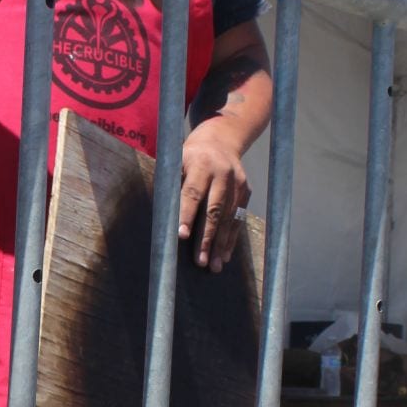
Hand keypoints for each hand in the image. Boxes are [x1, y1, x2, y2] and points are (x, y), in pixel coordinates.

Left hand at [181, 118, 250, 270]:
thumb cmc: (188, 156)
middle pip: (214, 210)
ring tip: (214, 266)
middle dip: (207, 238)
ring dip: (221, 244)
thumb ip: (170, 184)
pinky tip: (225, 256)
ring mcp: (237, 182)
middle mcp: (222, 173)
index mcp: (200, 163)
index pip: (192, 192)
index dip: (186, 215)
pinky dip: (232, 238)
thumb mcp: (175, 161)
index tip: (181, 236)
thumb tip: (160, 216)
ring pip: (229, 217)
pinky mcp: (246, 191)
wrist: (221, 139)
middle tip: (201, 262)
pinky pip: (239, 218)